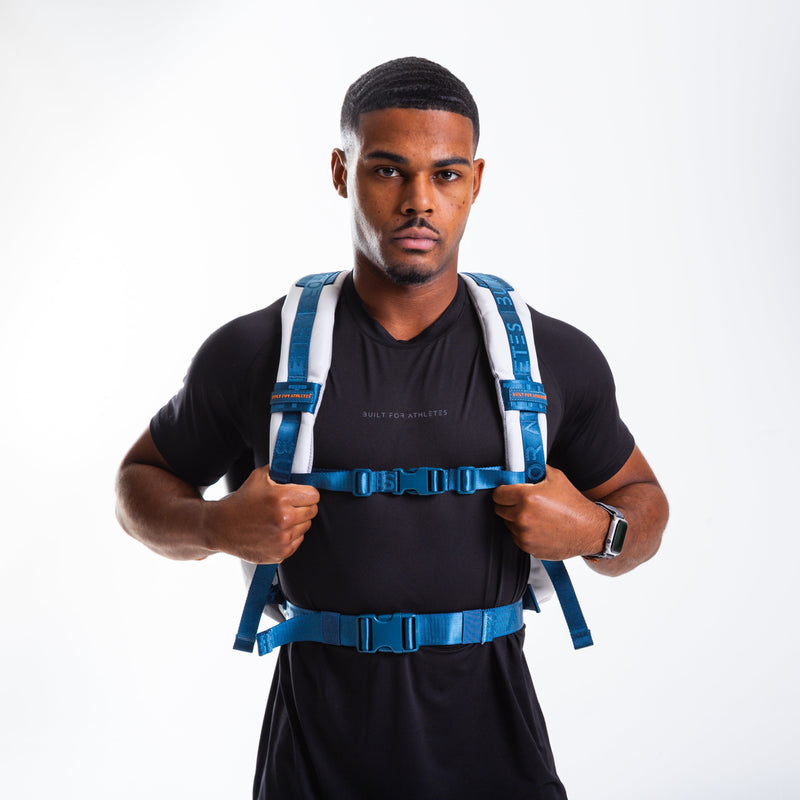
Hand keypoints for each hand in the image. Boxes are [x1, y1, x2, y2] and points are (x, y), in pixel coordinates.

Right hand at [206, 467, 319, 563]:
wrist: (222, 527)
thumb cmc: (241, 502)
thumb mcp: (258, 477)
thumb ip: (280, 470)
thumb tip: (297, 467)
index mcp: (281, 498)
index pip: (314, 495)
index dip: (307, 493)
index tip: (301, 494)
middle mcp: (284, 519)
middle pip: (313, 511)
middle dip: (303, 507)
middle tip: (289, 506)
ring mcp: (283, 538)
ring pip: (306, 526)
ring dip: (297, 522)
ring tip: (279, 519)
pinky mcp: (281, 552)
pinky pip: (298, 541)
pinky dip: (291, 536)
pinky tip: (276, 530)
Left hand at [492, 466, 606, 560]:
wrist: (589, 530)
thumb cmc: (574, 504)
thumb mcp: (556, 477)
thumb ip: (534, 469)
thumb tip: (521, 465)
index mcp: (527, 497)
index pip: (498, 494)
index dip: (503, 491)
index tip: (508, 491)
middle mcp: (523, 517)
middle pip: (499, 509)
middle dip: (508, 504)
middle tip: (522, 502)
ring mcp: (525, 534)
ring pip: (507, 524)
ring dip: (515, 519)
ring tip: (534, 515)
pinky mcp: (528, 547)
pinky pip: (516, 537)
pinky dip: (523, 532)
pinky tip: (538, 526)